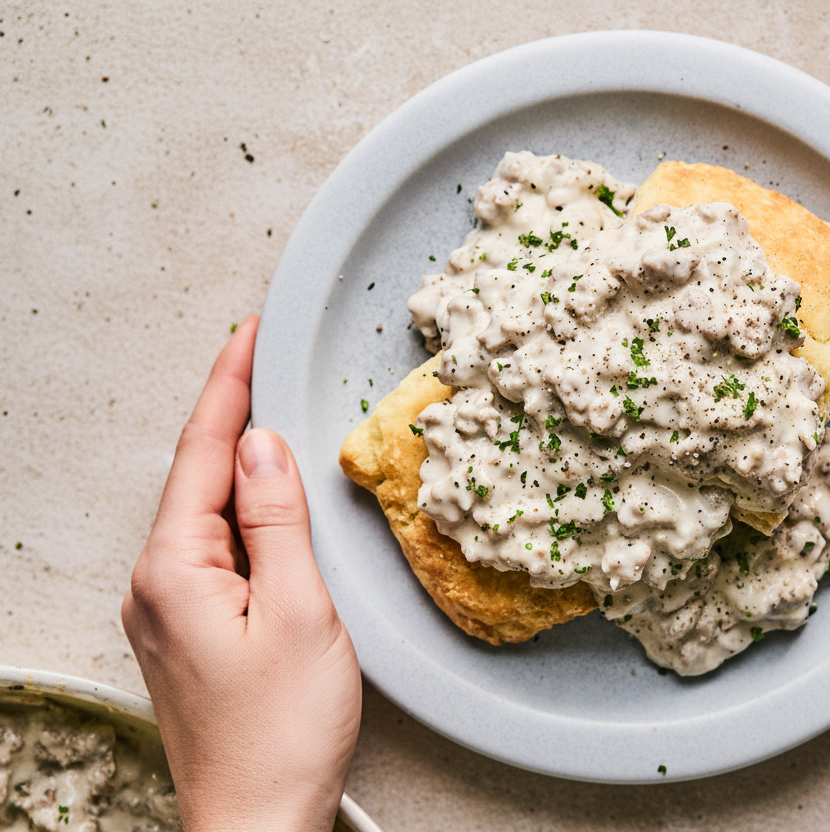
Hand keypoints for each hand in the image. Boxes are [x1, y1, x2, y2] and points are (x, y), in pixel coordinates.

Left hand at [122, 316, 360, 831]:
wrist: (257, 819)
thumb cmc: (283, 731)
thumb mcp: (299, 612)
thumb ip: (277, 521)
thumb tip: (262, 445)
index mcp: (175, 569)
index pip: (203, 454)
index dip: (228, 387)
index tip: (248, 335)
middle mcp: (155, 583)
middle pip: (195, 476)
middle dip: (229, 414)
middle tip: (263, 358)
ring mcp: (167, 610)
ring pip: (204, 512)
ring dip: (237, 463)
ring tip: (272, 416)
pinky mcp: (188, 630)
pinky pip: (211, 547)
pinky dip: (241, 512)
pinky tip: (267, 503)